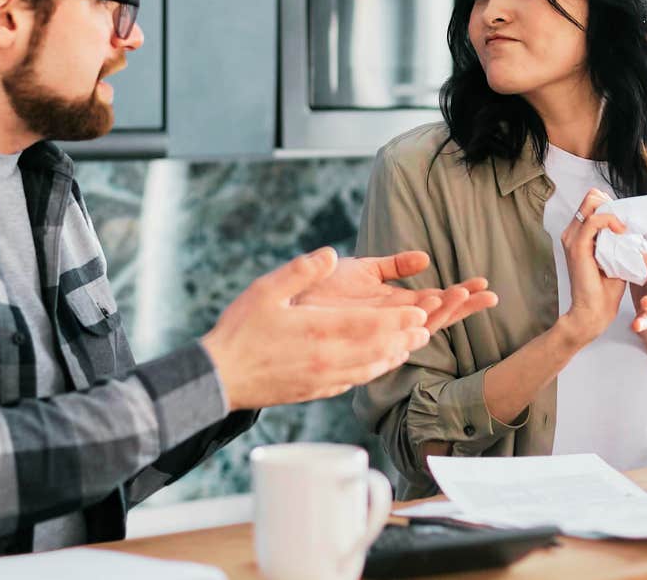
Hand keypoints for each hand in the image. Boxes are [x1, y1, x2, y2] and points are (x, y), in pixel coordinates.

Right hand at [200, 247, 433, 409]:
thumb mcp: (266, 290)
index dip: (397, 320)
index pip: (369, 326)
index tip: (419, 312)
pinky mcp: (316, 391)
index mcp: (317, 331)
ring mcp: (322, 379)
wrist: (220, 378)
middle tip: (426, 328)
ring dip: (393, 356)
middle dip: (404, 338)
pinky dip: (373, 371)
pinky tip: (378, 365)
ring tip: (410, 346)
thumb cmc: (240, 331)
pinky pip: (354, 382)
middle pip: (377, 349)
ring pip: (369, 369)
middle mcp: (326, 359)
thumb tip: (330, 254)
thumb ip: (300, 271)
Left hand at [292, 250, 497, 333]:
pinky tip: (429, 311)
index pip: (437, 302)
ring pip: (419, 326)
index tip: (484, 284)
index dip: (461, 295)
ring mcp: (378, 330)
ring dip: (441, 311)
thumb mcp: (365, 269)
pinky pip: (391, 334)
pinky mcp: (362, 336)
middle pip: (437, 317)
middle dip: (462, 306)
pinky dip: (409, 324)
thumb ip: (395, 265)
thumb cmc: (322, 289)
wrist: (289, 301)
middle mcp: (391, 321)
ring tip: (462, 294)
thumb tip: (426, 258)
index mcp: (395, 305)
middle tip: (489, 295)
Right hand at [555, 188, 628, 347]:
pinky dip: (610, 221)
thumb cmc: (605, 288)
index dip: (612, 205)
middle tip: (626, 223)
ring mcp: (572, 238)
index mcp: (578, 234)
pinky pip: (593, 221)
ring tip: (625, 230)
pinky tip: (621, 232)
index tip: (627, 220)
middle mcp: (572, 233)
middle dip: (613, 205)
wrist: (594, 311)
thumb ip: (618, 238)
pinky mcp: (577, 246)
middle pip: (592, 197)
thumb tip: (632, 225)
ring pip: (592, 203)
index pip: (593, 202)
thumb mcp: (615, 256)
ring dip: (614, 212)